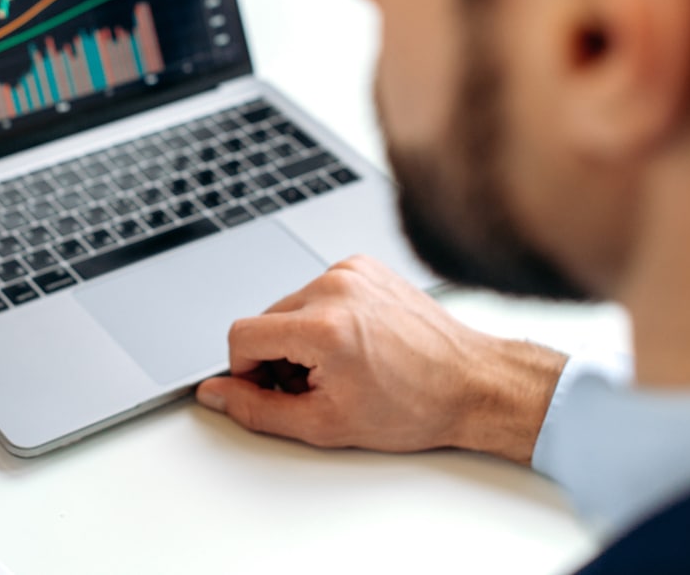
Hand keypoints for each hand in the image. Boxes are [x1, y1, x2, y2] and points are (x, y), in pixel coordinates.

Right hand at [195, 256, 565, 463]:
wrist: (474, 383)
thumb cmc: (415, 406)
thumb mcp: (325, 424)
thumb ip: (258, 409)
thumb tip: (216, 394)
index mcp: (323, 326)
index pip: (241, 335)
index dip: (245, 370)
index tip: (271, 389)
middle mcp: (334, 288)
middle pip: (265, 320)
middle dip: (278, 357)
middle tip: (316, 386)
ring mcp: (351, 271)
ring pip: (290, 305)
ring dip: (301, 337)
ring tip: (341, 365)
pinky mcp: (363, 265)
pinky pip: (318, 290)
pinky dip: (324, 317)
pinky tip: (354, 342)